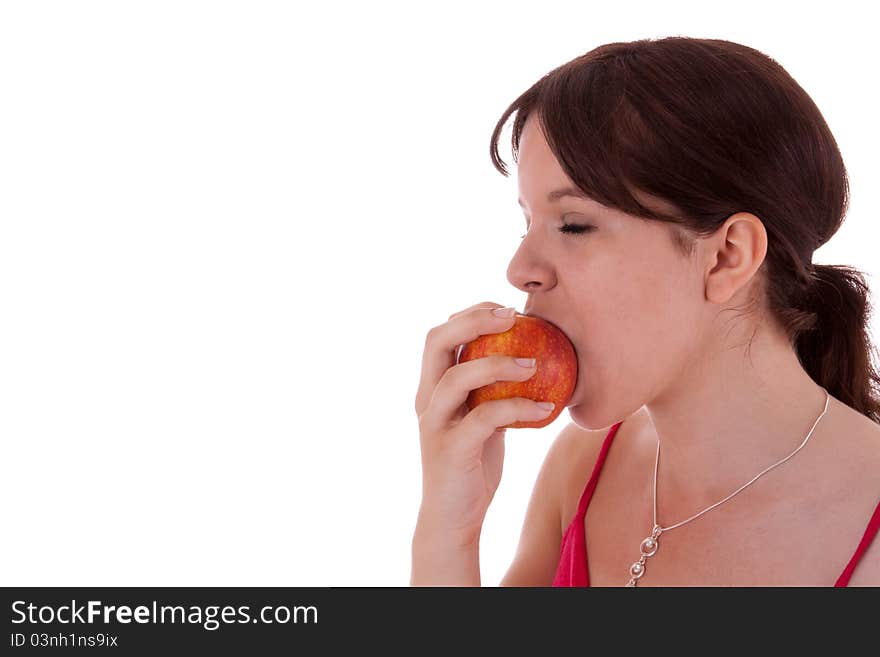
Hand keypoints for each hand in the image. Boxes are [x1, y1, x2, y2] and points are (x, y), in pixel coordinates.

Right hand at [414, 302, 555, 546]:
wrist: (452, 520)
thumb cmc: (472, 466)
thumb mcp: (482, 420)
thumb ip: (491, 392)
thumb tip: (530, 359)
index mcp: (431, 388)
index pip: (439, 335)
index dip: (469, 313)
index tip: (506, 309)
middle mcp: (427, 400)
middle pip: (436, 341)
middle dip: (474, 319)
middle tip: (514, 316)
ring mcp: (435, 424)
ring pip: (457, 377)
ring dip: (498, 362)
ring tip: (534, 363)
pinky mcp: (451, 449)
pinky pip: (485, 417)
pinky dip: (518, 407)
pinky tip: (546, 406)